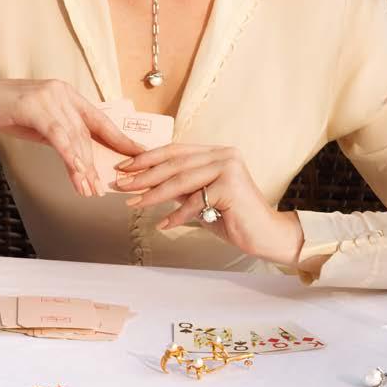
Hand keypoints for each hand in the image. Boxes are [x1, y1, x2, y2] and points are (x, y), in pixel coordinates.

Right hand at [0, 79, 143, 197]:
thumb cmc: (4, 111)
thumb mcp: (39, 123)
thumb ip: (61, 133)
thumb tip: (81, 156)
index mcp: (68, 95)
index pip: (100, 119)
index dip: (121, 138)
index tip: (140, 154)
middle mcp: (64, 93)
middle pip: (89, 133)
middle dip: (99, 162)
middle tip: (108, 186)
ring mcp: (50, 98)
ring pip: (76, 138)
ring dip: (84, 167)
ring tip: (91, 190)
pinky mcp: (36, 107)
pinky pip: (59, 138)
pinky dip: (71, 158)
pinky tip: (78, 175)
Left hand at [112, 144, 303, 266]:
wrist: (265, 236)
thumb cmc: (233, 217)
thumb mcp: (200, 199)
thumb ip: (180, 188)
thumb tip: (145, 182)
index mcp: (216, 152)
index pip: (175, 150)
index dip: (147, 158)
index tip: (124, 168)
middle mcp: (224, 154)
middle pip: (175, 164)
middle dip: (144, 175)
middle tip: (121, 186)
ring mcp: (229, 168)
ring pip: (181, 180)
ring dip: (153, 194)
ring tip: (133, 204)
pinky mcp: (231, 186)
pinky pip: (195, 201)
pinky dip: (177, 215)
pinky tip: (163, 225)